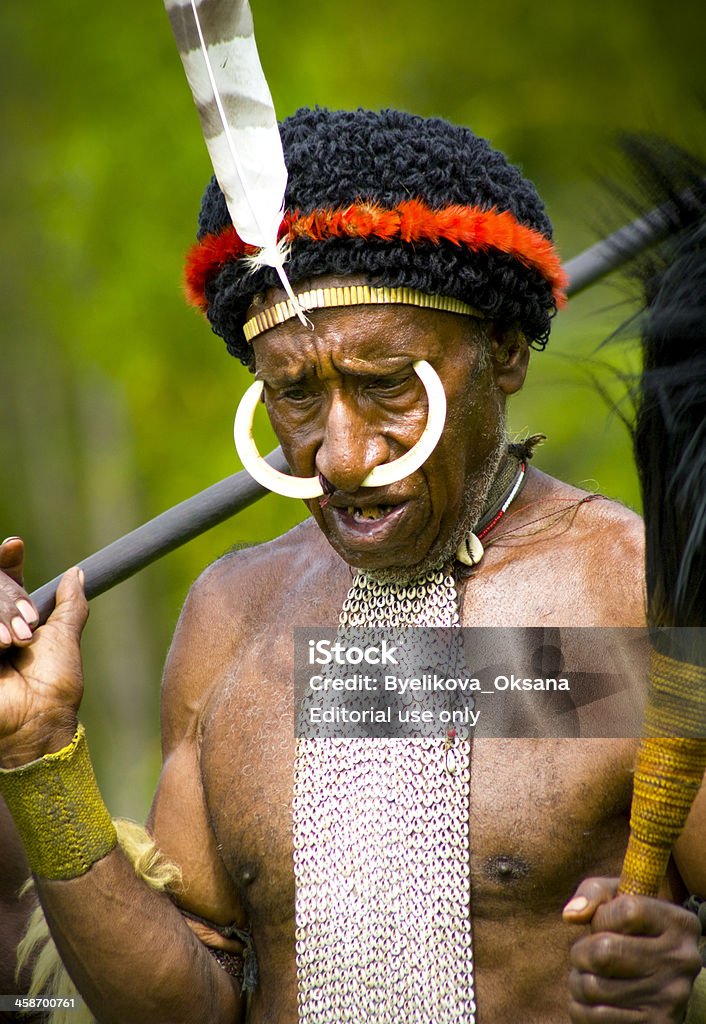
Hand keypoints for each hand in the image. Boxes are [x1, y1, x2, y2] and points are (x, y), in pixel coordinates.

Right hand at [0, 537, 87, 766]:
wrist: (36, 720)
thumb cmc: (55, 684)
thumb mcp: (65, 637)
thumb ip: (70, 604)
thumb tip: (78, 572)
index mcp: (15, 620)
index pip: (4, 578)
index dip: (6, 560)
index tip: (15, 545)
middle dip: (8, 602)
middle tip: (24, 633)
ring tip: (11, 647)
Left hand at [563, 877, 701, 1021]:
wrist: (659, 982)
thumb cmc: (629, 931)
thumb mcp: (619, 899)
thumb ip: (594, 892)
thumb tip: (571, 914)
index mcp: (678, 924)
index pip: (628, 911)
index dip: (601, 917)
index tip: (601, 924)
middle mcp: (682, 961)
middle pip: (604, 951)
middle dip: (581, 952)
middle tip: (585, 955)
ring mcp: (670, 998)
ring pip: (593, 987)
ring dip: (578, 981)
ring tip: (589, 976)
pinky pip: (595, 1017)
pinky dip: (581, 1007)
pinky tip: (593, 999)